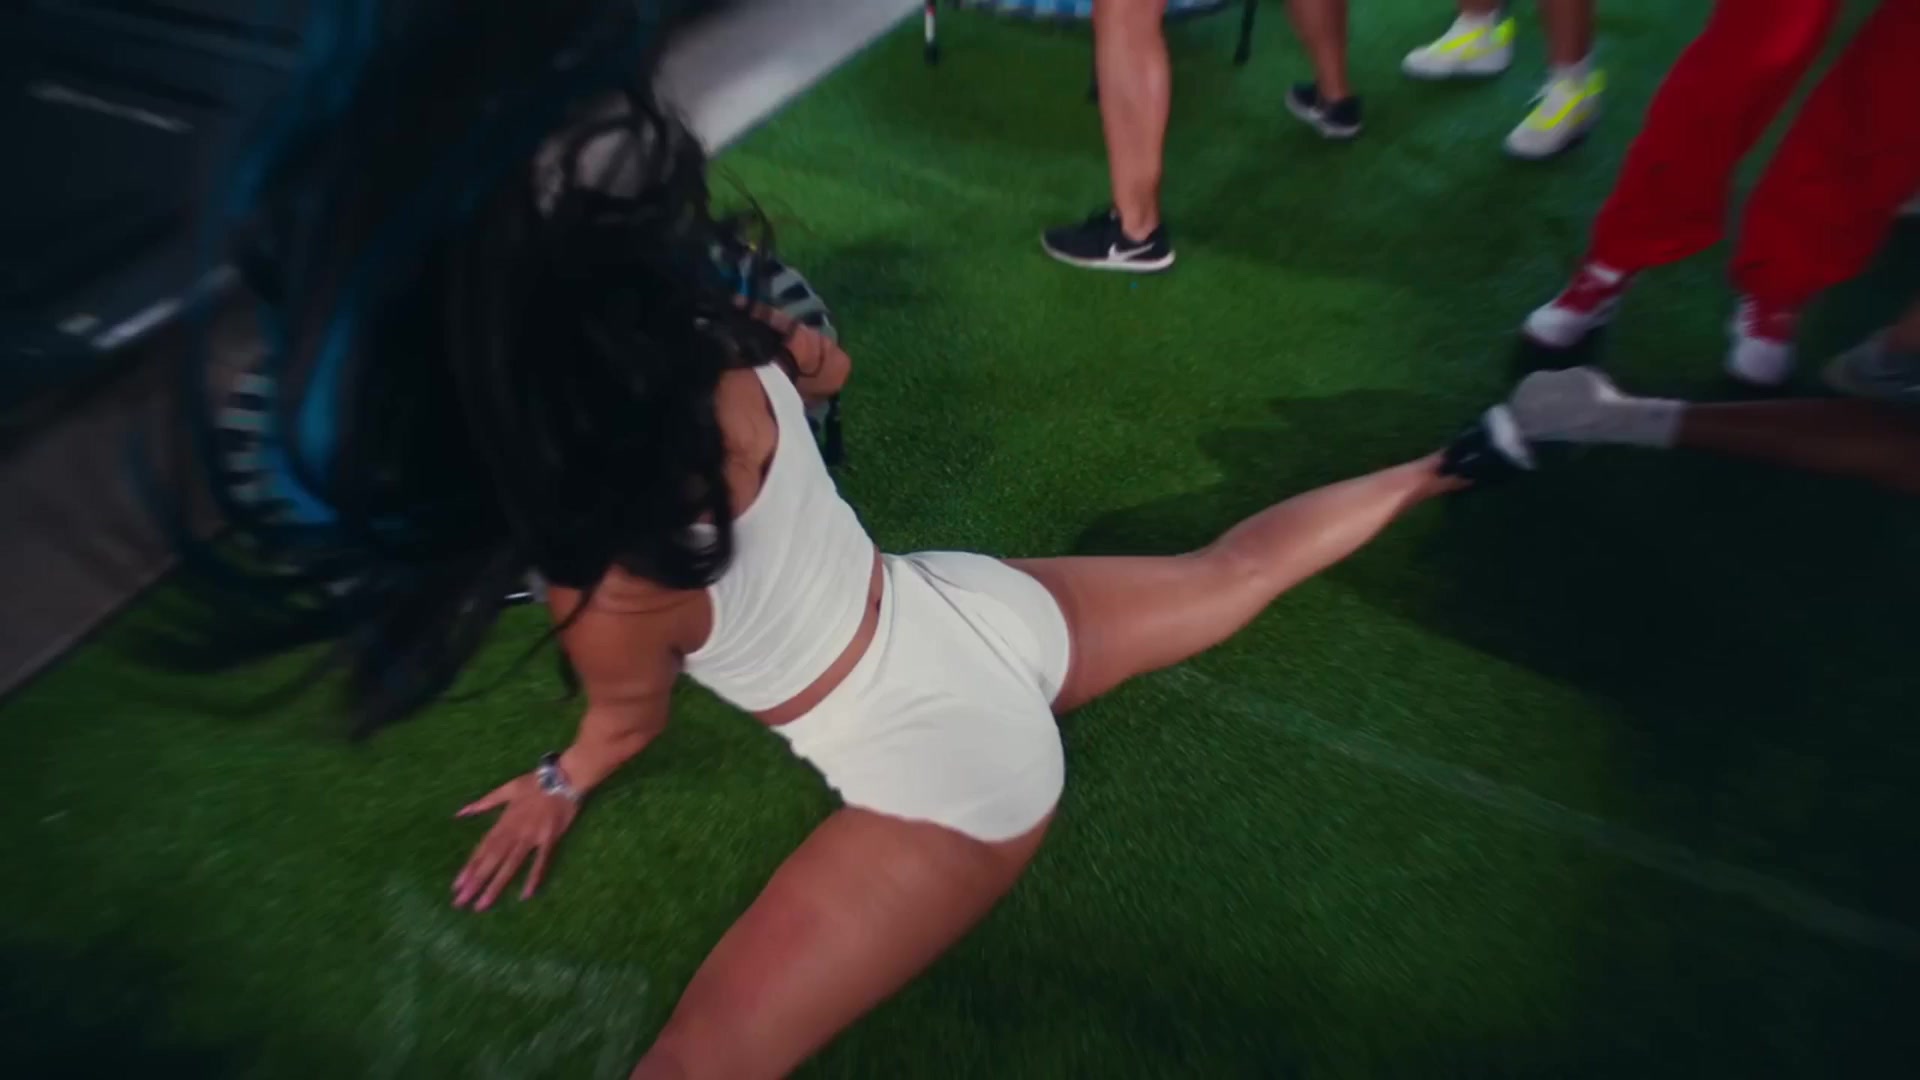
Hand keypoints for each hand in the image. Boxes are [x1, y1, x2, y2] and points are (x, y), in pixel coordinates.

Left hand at [452, 774, 579, 910]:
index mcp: (503, 822)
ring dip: (496, 885)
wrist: (564, 777)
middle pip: (492, 860)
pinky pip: (541, 861)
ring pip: (511, 864)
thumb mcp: (506, 789)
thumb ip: (484, 802)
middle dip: (476, 882)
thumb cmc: (535, 783)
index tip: (456, 886)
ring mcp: (532, 837)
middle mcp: (514, 832)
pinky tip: (526, 894)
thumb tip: (460, 812)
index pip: (483, 849)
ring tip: (483, 904)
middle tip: (461, 902)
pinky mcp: (550, 839)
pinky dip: (534, 876)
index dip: (469, 867)